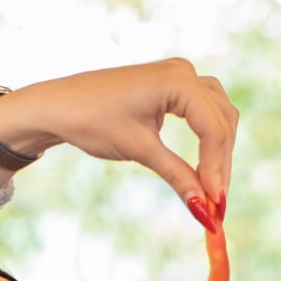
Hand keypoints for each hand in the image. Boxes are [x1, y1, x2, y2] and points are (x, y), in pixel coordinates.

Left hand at [0, 58, 236, 217]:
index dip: (216, 169)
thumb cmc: (92, 121)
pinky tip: (203, 167)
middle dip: (221, 163)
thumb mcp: (139, 150)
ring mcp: (179, 76)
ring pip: (218, 115)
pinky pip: (203, 112)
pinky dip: (206, 139)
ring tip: (212, 189)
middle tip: (217, 203)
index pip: (213, 129)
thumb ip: (177, 176)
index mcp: (178, 80)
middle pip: (222, 121)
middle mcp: (184, 72)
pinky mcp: (171, 87)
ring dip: (218, 151)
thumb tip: (205, 209)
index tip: (215, 204)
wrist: (58, 106)